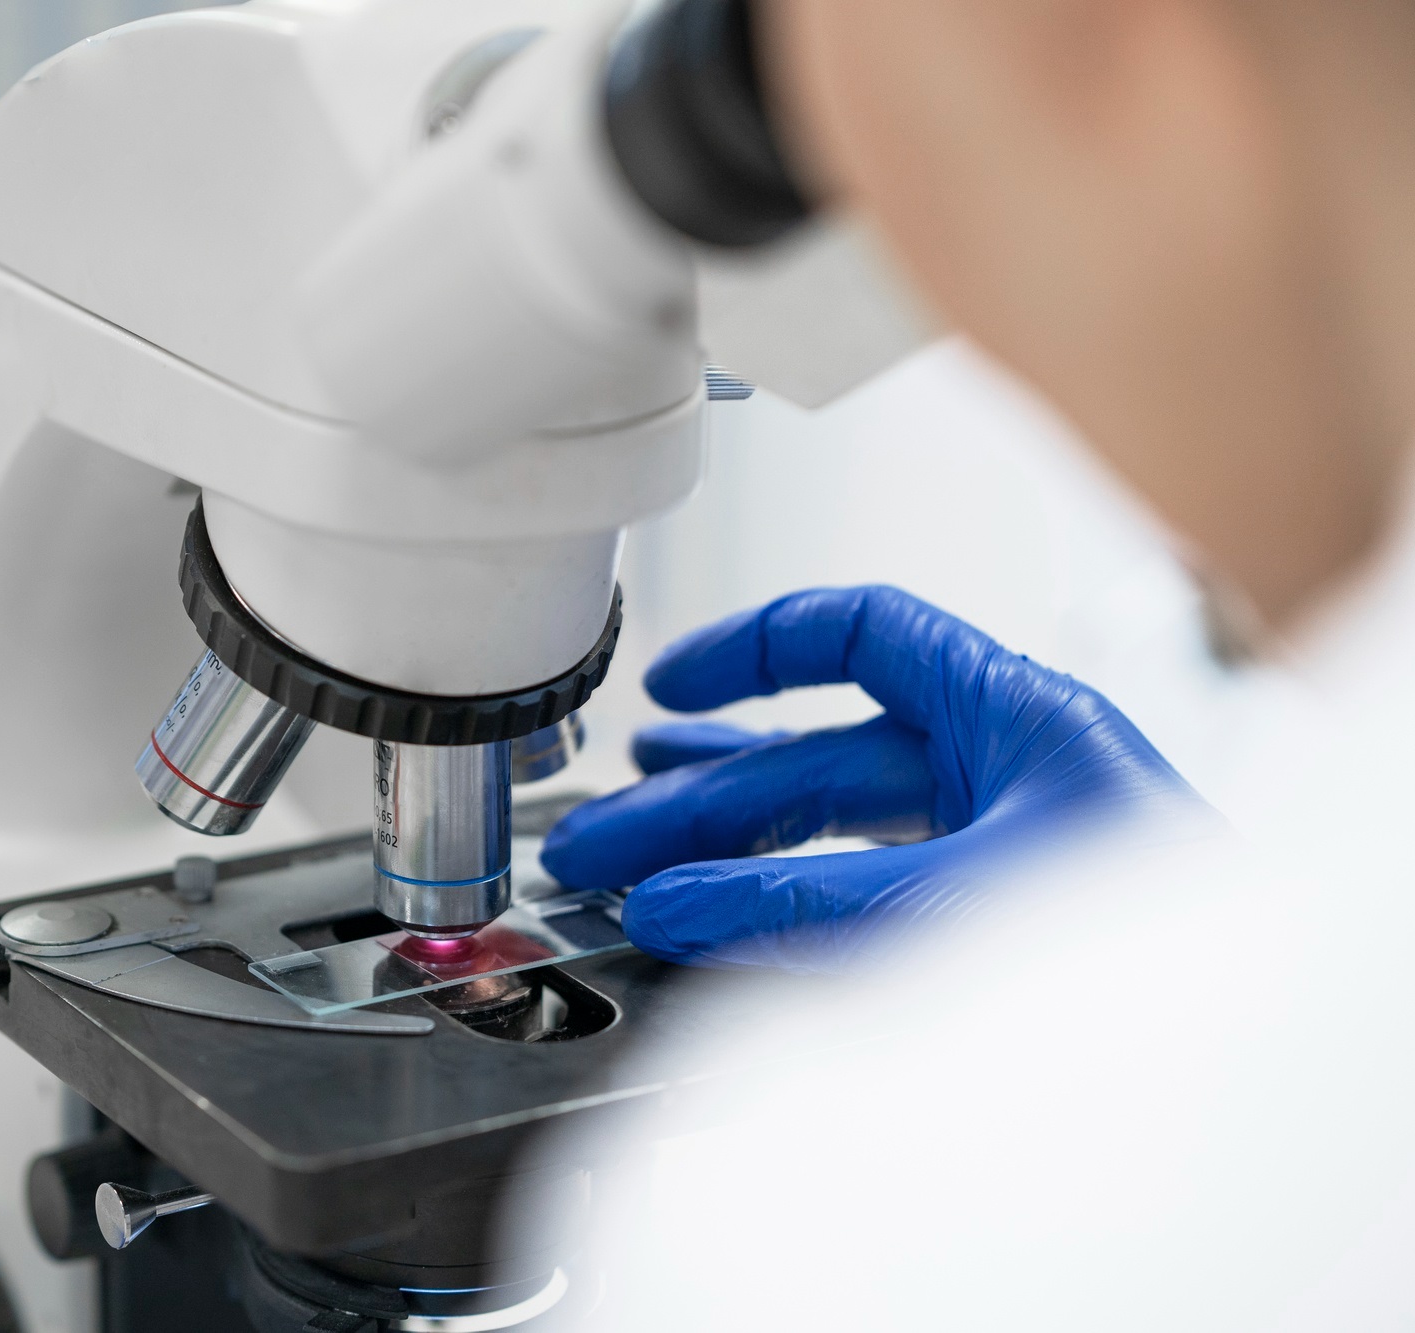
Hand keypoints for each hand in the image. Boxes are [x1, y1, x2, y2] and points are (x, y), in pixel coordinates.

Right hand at [541, 586, 1210, 968]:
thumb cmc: (1145, 946)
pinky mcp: (980, 917)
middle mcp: (998, 770)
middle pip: (818, 755)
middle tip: (607, 838)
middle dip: (699, 797)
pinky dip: (775, 902)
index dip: (758, 647)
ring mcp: (988, 845)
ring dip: (721, 849)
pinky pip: (852, 891)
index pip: (863, 634)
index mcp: (1014, 714)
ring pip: (825, 829)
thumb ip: (798, 901)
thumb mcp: (944, 898)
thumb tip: (675, 902)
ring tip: (626, 859)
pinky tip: (711, 916)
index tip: (676, 681)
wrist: (1227, 1049)